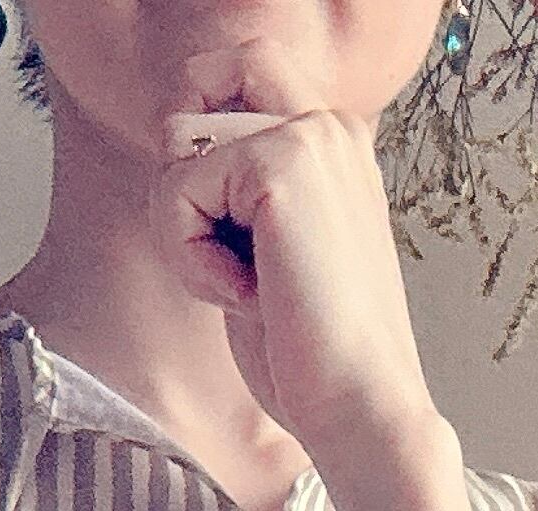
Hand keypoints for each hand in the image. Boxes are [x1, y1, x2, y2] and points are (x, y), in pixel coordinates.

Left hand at [155, 96, 445, 484]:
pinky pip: (175, 187)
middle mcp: (329, 123)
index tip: (217, 218)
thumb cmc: (313, 358)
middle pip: (196, 88)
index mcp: (334, 143)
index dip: (197, 131)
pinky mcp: (281, 164)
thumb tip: (173, 141)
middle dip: (182, 180)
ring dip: (184, 230)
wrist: (363, 412)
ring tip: (245, 288)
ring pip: (176, 140)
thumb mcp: (267, 255)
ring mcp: (310, 135)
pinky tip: (244, 298)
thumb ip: (236, 192)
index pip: (236, 70)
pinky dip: (189, 258)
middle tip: (230, 259)